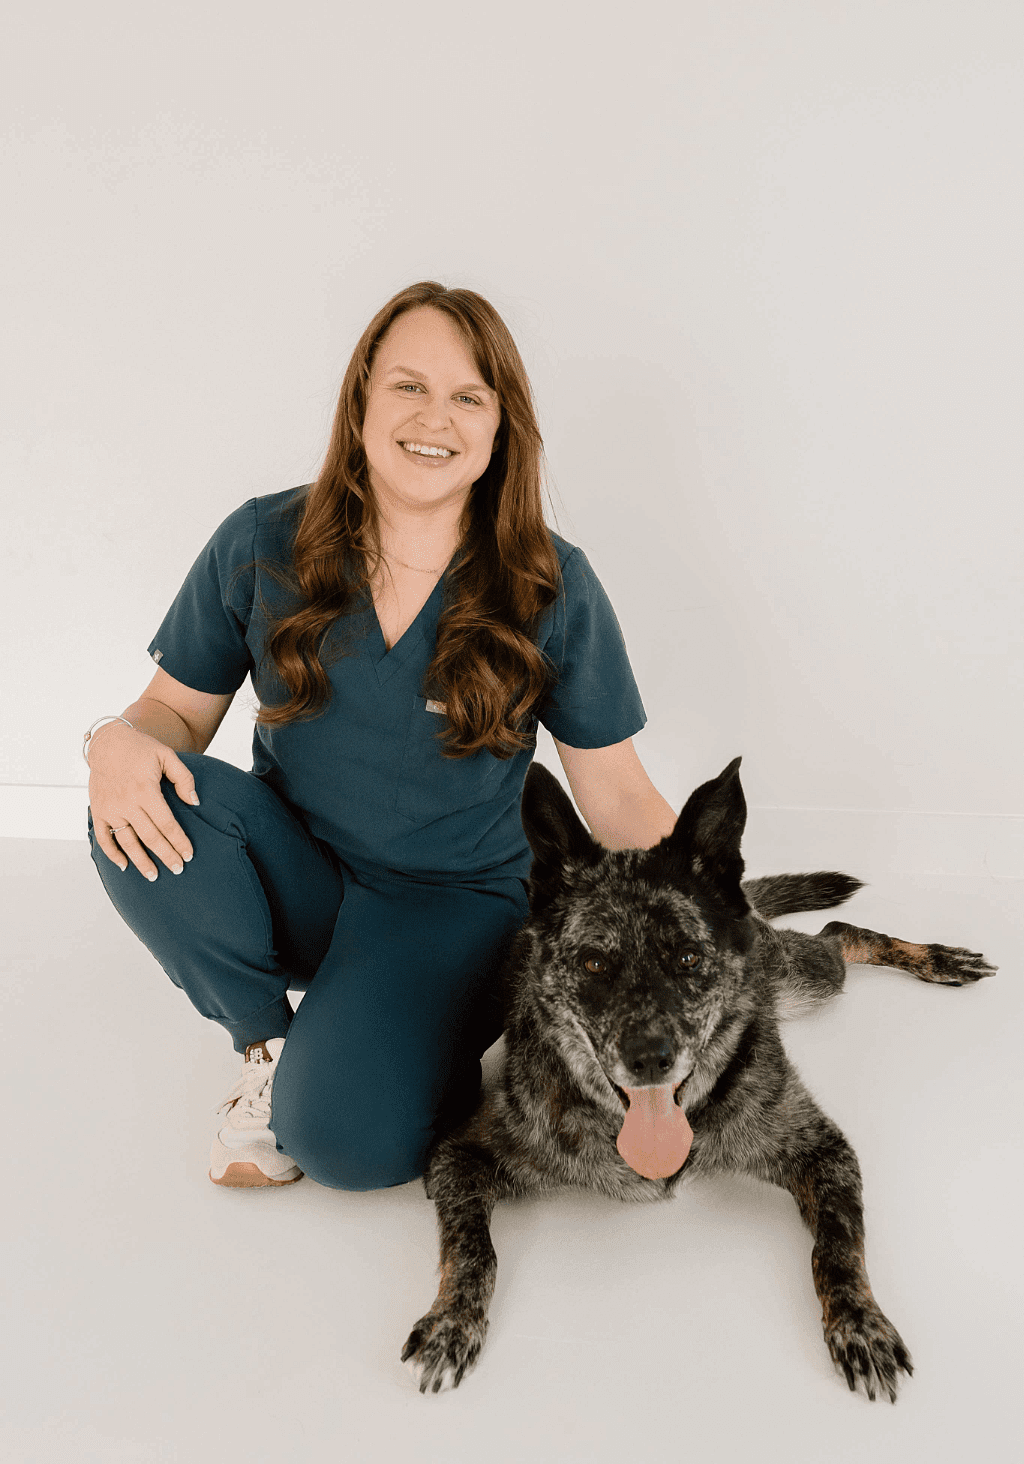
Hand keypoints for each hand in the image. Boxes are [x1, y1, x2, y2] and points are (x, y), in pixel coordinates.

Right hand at [87, 722, 199, 879]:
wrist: (108, 742)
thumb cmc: (142, 749)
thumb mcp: (167, 756)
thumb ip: (184, 778)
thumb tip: (194, 802)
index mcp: (145, 790)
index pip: (166, 824)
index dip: (179, 841)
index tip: (189, 855)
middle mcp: (126, 803)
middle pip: (150, 837)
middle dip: (166, 855)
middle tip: (178, 870)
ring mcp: (110, 808)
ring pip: (127, 842)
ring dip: (140, 861)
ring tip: (154, 876)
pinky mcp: (98, 810)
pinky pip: (103, 837)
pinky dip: (112, 853)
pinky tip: (124, 866)